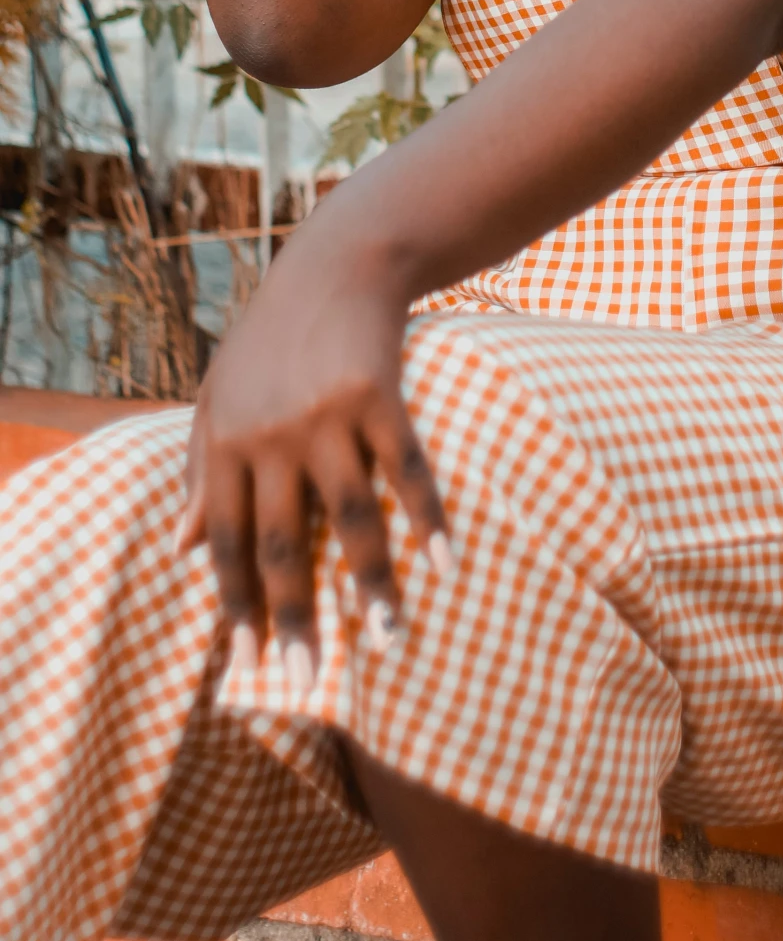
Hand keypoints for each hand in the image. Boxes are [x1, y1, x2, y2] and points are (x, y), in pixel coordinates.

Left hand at [176, 229, 450, 683]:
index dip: (237, 604)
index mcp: (224, 442)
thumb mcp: (216, 395)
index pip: (224, 541)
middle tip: (310, 678)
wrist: (337, 262)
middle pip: (285, 544)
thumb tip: (178, 549)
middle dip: (297, 618)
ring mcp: (327, 415)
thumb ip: (197, 469)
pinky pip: (406, 469)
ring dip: (371, 583)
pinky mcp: (379, 395)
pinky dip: (428, 516)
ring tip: (387, 638)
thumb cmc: (272, 336)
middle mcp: (271, 435)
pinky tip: (445, 560)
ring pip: (352, 519)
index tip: (248, 664)